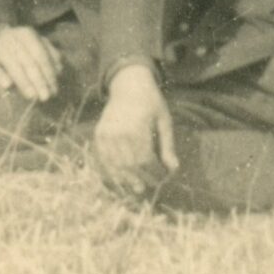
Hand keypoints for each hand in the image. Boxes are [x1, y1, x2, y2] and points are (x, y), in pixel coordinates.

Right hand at [0, 24, 63, 103]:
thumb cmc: (17, 45)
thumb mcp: (34, 44)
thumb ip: (49, 54)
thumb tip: (60, 70)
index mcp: (27, 34)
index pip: (41, 55)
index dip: (49, 73)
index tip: (54, 89)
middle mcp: (13, 38)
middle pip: (29, 62)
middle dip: (39, 81)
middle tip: (46, 97)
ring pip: (13, 65)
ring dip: (23, 81)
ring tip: (32, 96)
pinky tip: (7, 86)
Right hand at [94, 63, 179, 190]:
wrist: (129, 85)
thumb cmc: (151, 103)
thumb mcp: (164, 120)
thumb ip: (168, 145)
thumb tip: (174, 169)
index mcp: (138, 127)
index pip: (145, 159)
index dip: (154, 172)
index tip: (163, 178)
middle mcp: (120, 131)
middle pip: (130, 165)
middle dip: (141, 179)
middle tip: (150, 188)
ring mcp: (107, 133)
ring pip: (116, 165)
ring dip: (126, 179)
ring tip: (136, 188)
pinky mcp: (99, 134)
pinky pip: (104, 158)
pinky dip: (112, 171)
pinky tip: (121, 179)